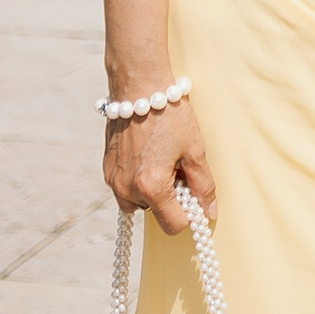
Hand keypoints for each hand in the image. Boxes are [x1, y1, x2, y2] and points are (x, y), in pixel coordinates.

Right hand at [104, 98, 216, 235]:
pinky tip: (148, 155)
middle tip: (177, 166)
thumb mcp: (194, 150)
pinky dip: (139, 181)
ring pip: (140, 203)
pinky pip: (126, 189)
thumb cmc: (170, 116)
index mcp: (151, 187)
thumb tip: (208, 212)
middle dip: (171, 198)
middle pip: (157, 213)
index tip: (194, 194)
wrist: (139, 88)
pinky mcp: (106, 170)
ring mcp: (113, 181)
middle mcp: (126, 190)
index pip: (174, 225)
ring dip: (153, 191)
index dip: (189, 214)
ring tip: (162, 159)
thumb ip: (203, 185)